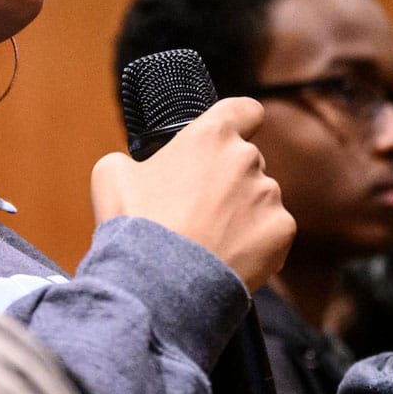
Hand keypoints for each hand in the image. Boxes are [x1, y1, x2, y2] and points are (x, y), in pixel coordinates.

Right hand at [91, 98, 295, 291]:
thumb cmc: (135, 225)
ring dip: (242, 211)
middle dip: (229, 179)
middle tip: (198, 207)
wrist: (159, 284)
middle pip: (248, 160)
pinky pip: (272, 230)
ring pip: (260, 197)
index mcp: (211, 135)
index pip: (245, 109)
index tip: (229, 137)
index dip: (239, 121)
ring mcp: (269, 196)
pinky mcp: (281, 231)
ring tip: (209, 239)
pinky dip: (256, 242)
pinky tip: (226, 255)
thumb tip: (137, 168)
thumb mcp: (111, 174)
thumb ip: (133, 157)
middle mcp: (246, 159)